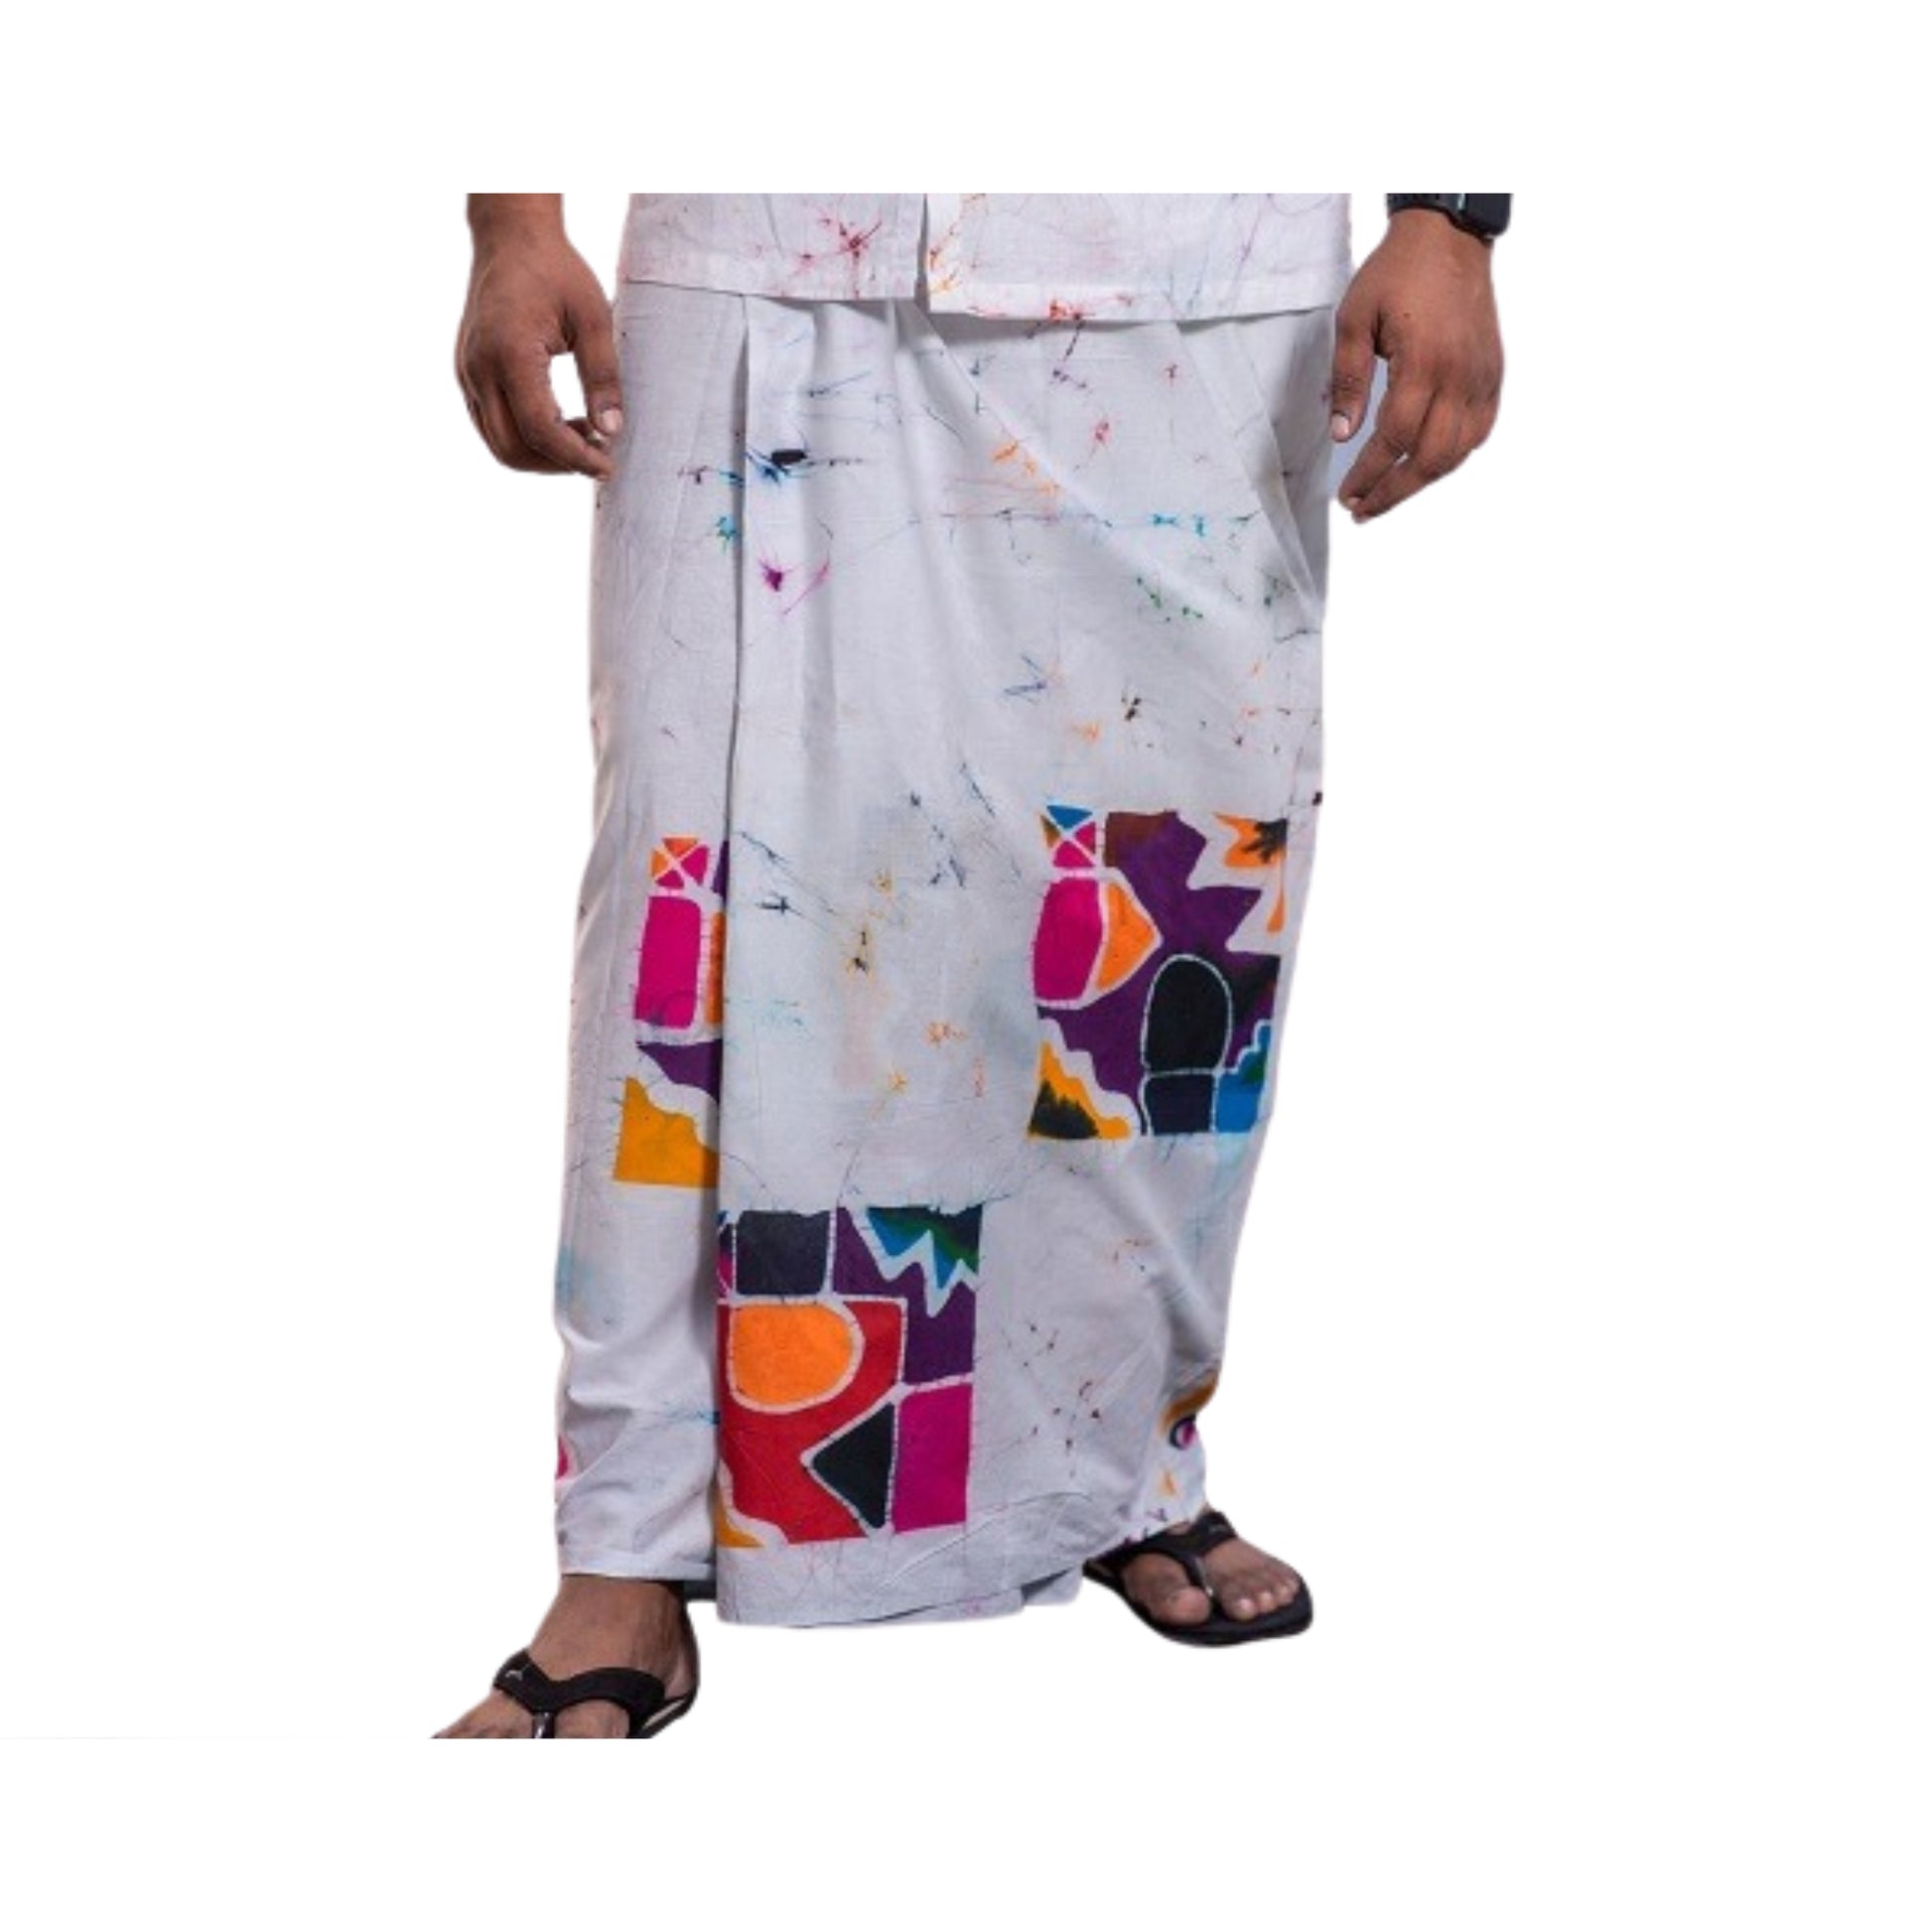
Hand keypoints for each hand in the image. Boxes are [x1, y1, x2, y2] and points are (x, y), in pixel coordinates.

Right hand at [455, 205, 621, 479]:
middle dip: (557, 463)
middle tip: (599, 454)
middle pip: (512, 448)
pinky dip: (525, 437)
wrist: (511, 237)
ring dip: (542, 454)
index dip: (575, 457)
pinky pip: (491, 424)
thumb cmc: (556, 270)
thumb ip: (603, 376)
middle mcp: (479, 368)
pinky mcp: (467, 373)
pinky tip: (562, 422)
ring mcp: (467, 372)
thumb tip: (612, 431)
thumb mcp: (593, 317)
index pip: (540, 429)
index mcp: (509, 353)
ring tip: (584, 435)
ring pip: (498, 443)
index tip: (608, 465)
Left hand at [1329, 210, 1503, 520]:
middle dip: (1393, 491)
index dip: (1370, 474)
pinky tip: (1426, 464)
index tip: (1347, 494)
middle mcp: (1459, 376)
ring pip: (1457, 452)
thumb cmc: (1398, 273)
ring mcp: (1481, 377)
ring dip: (1422, 481)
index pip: (1395, 438)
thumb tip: (1342, 434)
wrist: (1448, 238)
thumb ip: (1349, 379)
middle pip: (1430, 458)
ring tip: (1388, 494)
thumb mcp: (1354, 318)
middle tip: (1362, 508)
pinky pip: (1478, 431)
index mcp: (1424, 362)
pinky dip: (1453, 456)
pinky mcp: (1492, 374)